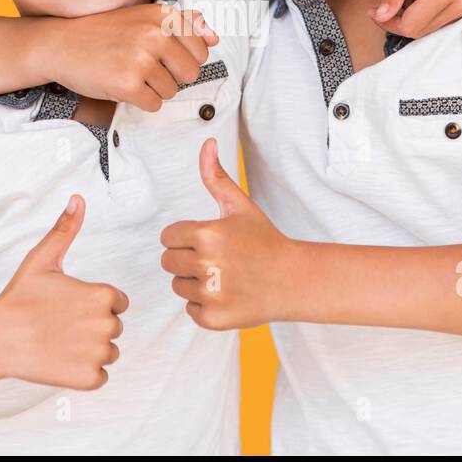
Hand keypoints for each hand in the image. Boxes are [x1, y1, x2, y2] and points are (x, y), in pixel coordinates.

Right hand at [0, 195, 128, 389]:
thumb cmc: (20, 297)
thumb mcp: (43, 258)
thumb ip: (66, 229)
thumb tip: (78, 199)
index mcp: (103, 295)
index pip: (117, 301)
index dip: (94, 304)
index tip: (69, 306)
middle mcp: (107, 324)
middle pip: (114, 327)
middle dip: (92, 327)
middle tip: (60, 324)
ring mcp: (99, 353)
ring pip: (109, 352)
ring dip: (91, 350)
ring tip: (60, 342)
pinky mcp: (89, 378)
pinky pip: (101, 376)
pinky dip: (86, 373)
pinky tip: (63, 361)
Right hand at [36, 5, 218, 111]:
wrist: (59, 44)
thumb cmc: (102, 32)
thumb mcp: (142, 17)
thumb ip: (182, 23)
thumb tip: (215, 38)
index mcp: (161, 16)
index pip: (201, 47)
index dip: (184, 57)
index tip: (161, 54)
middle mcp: (154, 35)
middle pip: (191, 73)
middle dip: (171, 76)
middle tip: (143, 66)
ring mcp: (141, 59)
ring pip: (172, 91)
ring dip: (152, 89)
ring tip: (128, 72)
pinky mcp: (128, 84)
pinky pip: (154, 105)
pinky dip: (140, 101)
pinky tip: (121, 84)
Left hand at [159, 138, 298, 329]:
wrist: (293, 280)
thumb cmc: (264, 240)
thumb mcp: (240, 206)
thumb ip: (216, 176)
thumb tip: (207, 143)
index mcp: (207, 234)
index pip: (168, 237)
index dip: (186, 237)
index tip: (208, 240)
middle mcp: (205, 264)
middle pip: (168, 261)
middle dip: (187, 259)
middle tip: (217, 259)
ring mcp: (209, 293)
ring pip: (177, 285)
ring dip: (194, 282)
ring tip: (224, 276)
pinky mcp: (212, 318)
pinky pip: (189, 309)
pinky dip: (205, 305)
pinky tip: (228, 294)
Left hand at [371, 0, 461, 37]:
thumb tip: (380, 17)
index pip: (409, 27)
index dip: (386, 23)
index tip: (372, 10)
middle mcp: (460, 3)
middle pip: (419, 31)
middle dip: (397, 20)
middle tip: (384, 1)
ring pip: (429, 28)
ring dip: (411, 17)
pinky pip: (440, 20)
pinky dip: (423, 13)